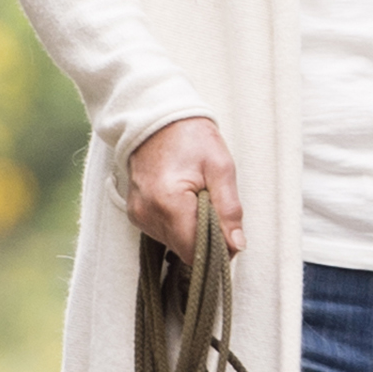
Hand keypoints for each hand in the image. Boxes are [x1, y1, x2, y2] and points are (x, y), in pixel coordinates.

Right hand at [125, 118, 242, 256]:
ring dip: (191, 231)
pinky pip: (162, 233)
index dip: (217, 250)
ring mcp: (138, 215)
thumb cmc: (192, 138)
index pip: (195, 252)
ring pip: (174, 244)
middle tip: (215, 209)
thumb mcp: (220, 167)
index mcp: (168, 202)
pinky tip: (183, 202)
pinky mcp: (136, 214)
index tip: (229, 234)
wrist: (158, 120)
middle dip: (205, 239)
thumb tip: (237, 245)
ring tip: (197, 200)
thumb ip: (229, 209)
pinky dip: (178, 224)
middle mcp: (148, 213)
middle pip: (184, 250)